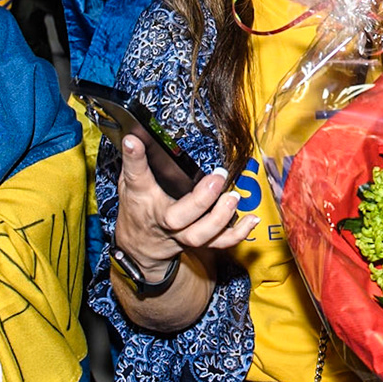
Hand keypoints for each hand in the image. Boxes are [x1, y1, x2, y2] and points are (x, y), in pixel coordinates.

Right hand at [113, 134, 257, 276]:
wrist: (140, 247)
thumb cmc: (138, 207)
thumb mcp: (130, 182)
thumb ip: (134, 160)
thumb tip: (136, 134)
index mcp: (141, 198)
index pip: (136, 176)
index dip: (134, 158)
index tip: (134, 140)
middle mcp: (162, 219)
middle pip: (177, 217)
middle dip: (201, 199)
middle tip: (218, 177)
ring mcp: (181, 234)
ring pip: (199, 235)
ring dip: (220, 217)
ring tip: (234, 197)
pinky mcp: (198, 242)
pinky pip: (219, 243)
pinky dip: (237, 234)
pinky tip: (251, 219)